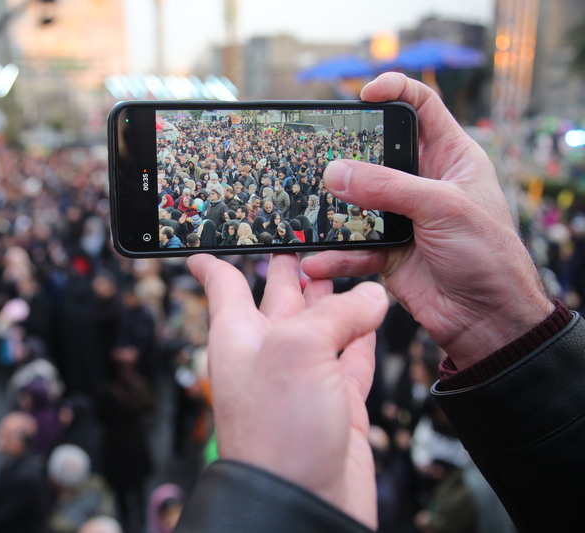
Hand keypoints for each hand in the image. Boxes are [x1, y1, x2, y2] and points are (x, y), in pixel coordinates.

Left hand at [187, 253, 387, 529]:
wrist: (300, 505)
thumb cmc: (276, 434)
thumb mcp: (297, 350)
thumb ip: (335, 314)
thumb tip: (371, 297)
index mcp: (240, 334)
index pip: (222, 283)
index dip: (212, 260)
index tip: (202, 244)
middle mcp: (270, 352)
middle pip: (278, 297)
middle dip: (288, 268)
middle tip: (301, 239)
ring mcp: (304, 378)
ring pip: (321, 323)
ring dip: (331, 296)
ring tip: (344, 265)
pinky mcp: (337, 402)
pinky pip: (352, 355)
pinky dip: (364, 333)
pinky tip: (373, 313)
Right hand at [302, 72, 553, 369]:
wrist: (487, 318)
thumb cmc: (488, 254)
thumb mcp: (443, 208)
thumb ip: (388, 187)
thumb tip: (335, 172)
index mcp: (450, 157)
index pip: (421, 107)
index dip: (394, 92)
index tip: (364, 94)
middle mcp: (423, 182)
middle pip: (377, 153)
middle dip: (348, 154)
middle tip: (319, 155)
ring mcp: (402, 216)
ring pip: (357, 201)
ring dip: (333, 209)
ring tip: (308, 210)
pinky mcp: (386, 250)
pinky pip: (352, 246)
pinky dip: (335, 255)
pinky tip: (317, 260)